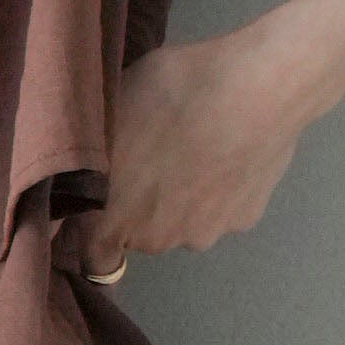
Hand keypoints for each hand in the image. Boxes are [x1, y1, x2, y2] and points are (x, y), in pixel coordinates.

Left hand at [87, 7, 344, 268]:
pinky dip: (220, 188)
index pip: (94, 255)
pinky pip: (221, 209)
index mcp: (117, 218)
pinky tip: (227, 150)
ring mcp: (208, 232)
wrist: (256, 90)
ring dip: (182, 197)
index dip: (92, 232)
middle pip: (140, 233)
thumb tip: (88, 163)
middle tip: (150, 156)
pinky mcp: (246, 219)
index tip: (95, 205)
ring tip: (195, 148)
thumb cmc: (171, 95)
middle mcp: (160, 239)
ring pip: (183, 222)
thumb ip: (94, 150)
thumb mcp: (112, 107)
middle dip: (139, 204)